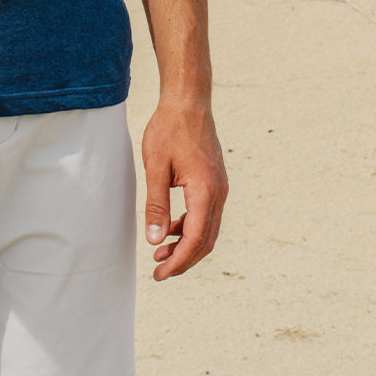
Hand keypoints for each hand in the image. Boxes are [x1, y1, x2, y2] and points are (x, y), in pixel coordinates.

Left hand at [141, 95, 227, 281]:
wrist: (188, 101)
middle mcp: (219, 193)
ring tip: (160, 253)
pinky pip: (207, 214)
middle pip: (205, 240)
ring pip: (208, 229)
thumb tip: (155, 240)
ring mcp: (220, 187)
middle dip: (183, 260)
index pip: (195, 239)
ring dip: (187, 245)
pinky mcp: (215, 182)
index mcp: (205, 191)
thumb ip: (156, 205)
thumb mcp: (155, 166)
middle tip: (159, 271)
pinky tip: (171, 229)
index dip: (178, 261)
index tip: (159, 274)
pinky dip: (190, 227)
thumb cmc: (169, 129)